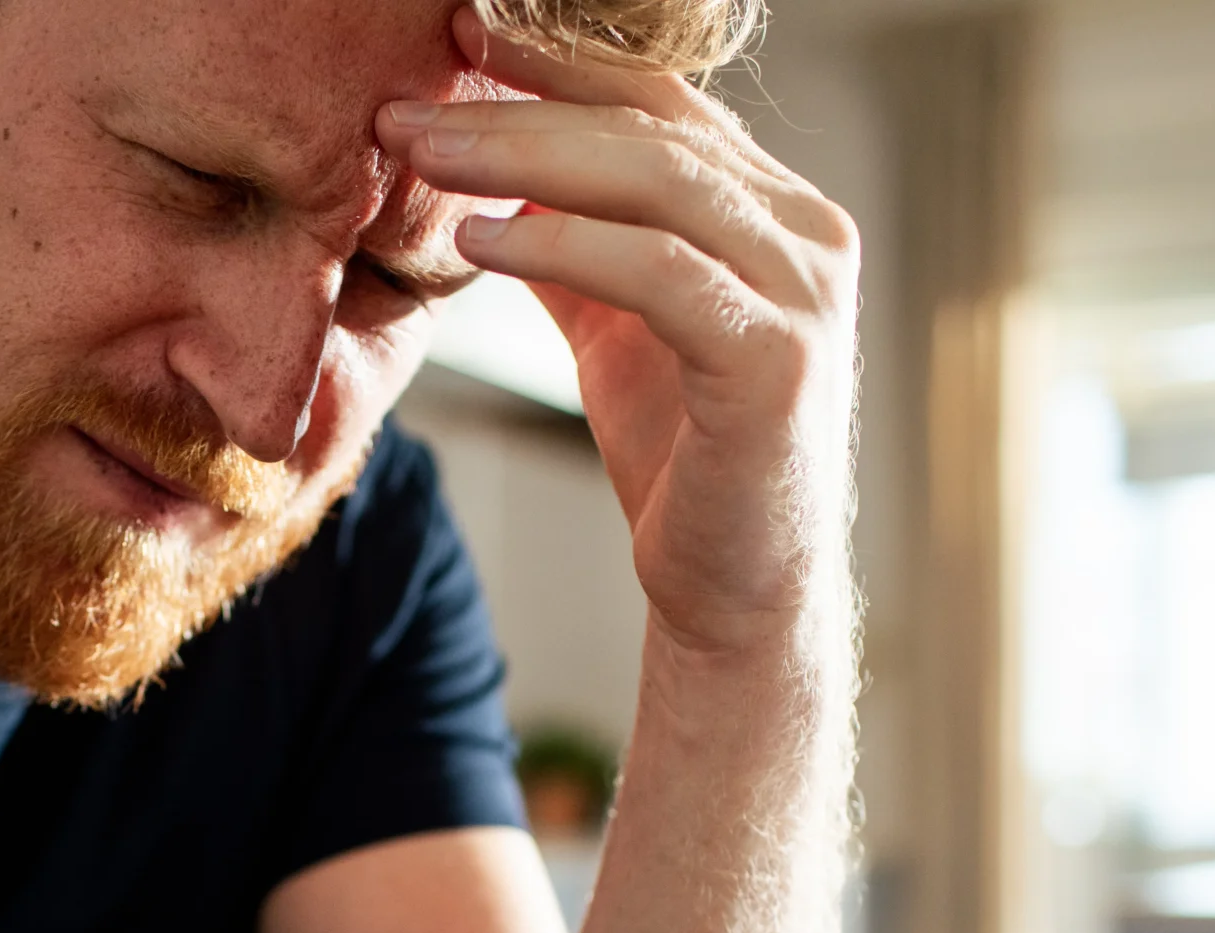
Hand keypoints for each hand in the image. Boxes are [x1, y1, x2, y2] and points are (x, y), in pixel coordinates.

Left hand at [379, 10, 861, 659]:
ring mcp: (802, 296)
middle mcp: (806, 237)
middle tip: (408, 105)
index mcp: (773, 215)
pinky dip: (565, 245)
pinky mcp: (775, 364)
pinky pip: (660, 275)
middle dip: (520, 106)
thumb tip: (488, 177)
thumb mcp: (618, 332)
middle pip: (651, 132)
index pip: (663, 104)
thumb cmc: (686, 463)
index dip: (560, 62)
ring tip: (425, 156)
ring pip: (658, 186)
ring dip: (525, 159)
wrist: (739, 594)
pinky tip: (482, 239)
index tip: (462, 34)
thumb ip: (575, 251)